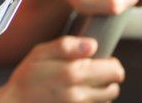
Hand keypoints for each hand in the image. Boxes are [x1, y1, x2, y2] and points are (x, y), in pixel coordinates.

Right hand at [0, 36, 123, 102]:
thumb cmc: (27, 77)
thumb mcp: (40, 52)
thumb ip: (66, 46)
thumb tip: (93, 45)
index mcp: (73, 73)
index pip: (115, 71)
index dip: (109, 63)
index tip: (98, 61)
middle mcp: (80, 94)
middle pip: (114, 87)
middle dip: (106, 78)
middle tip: (89, 72)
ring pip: (107, 100)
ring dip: (99, 91)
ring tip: (81, 85)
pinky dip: (91, 101)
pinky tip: (77, 95)